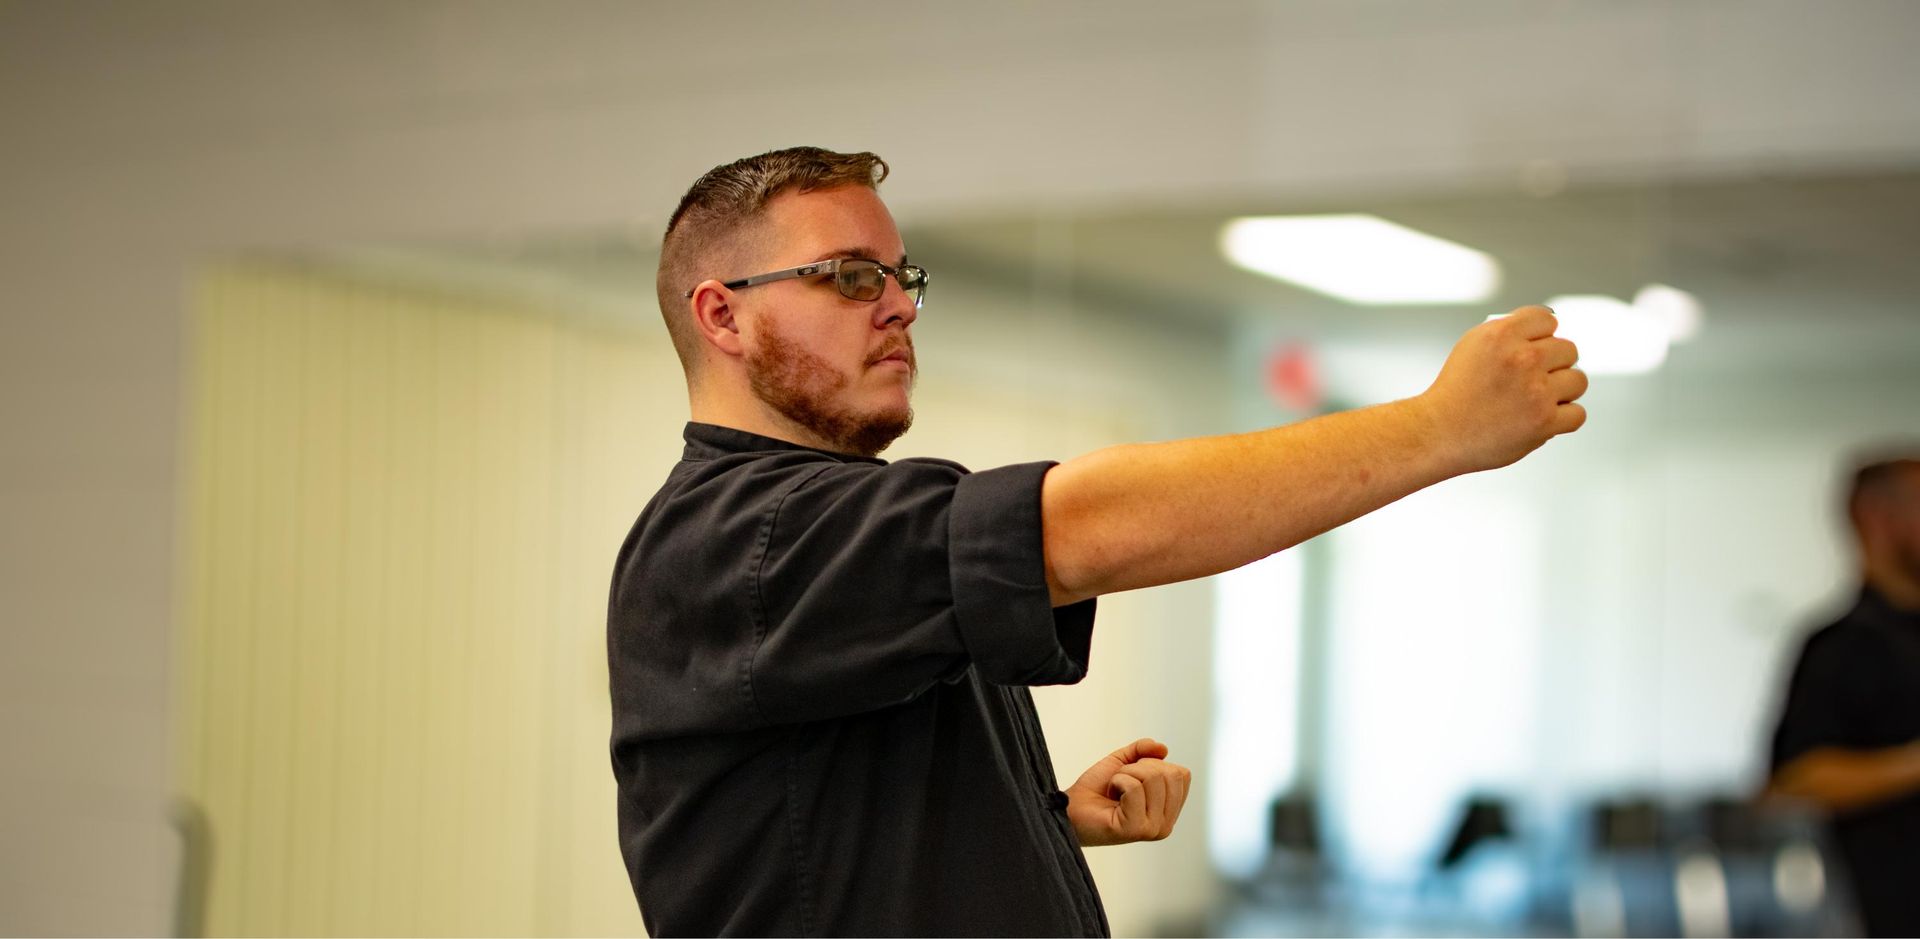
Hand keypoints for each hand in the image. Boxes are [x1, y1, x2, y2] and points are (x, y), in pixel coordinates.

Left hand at [1065, 738, 1191, 846]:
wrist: (1071, 807)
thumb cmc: (1097, 789)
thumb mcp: (1124, 761)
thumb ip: (1144, 750)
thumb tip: (1163, 748)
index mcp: (1169, 810)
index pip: (1182, 774)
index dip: (1155, 765)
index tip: (1134, 776)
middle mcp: (1166, 824)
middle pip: (1169, 774)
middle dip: (1140, 767)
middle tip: (1122, 782)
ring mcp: (1153, 829)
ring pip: (1152, 778)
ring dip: (1126, 775)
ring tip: (1115, 790)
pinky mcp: (1135, 829)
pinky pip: (1134, 787)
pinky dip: (1117, 782)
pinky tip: (1111, 797)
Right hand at [1417, 305, 1588, 473]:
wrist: (1437, 432)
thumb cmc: (1455, 391)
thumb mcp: (1472, 345)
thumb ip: (1510, 333)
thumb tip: (1550, 332)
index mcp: (1502, 334)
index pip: (1548, 320)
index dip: (1541, 335)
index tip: (1531, 348)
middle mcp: (1523, 358)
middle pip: (1568, 350)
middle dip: (1554, 362)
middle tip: (1534, 378)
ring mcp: (1537, 392)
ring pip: (1578, 380)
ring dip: (1563, 389)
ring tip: (1540, 398)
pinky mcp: (1544, 422)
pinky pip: (1577, 414)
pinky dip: (1564, 417)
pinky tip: (1544, 417)